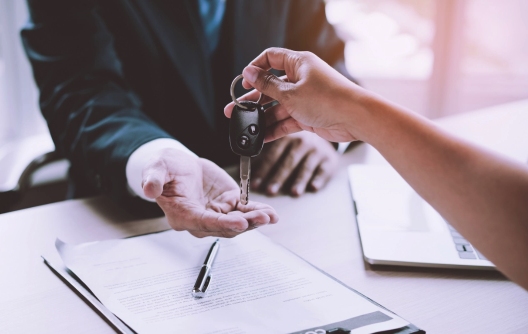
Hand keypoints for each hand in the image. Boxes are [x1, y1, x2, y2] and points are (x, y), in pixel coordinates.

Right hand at [141, 148, 278, 237]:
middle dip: (245, 224)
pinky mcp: (229, 205)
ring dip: (255, 220)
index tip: (239, 222)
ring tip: (270, 216)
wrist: (178, 165)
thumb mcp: (156, 168)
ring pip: (238, 222)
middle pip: (225, 227)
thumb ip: (153, 179)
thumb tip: (148, 189)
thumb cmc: (166, 169)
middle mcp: (201, 220)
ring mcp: (217, 214)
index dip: (222, 224)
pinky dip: (258, 212)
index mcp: (182, 215)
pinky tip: (271, 214)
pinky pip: (245, 211)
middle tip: (261, 218)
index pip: (203, 223)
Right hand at [224, 48, 371, 142]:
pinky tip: (262, 137)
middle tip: (234, 109)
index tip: (243, 82)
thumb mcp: (290, 93)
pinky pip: (286, 120)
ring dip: (262, 117)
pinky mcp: (308, 115)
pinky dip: (275, 128)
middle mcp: (301, 79)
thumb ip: (267, 85)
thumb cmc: (328, 99)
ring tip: (246, 127)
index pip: (271, 58)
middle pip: (270, 86)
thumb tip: (249, 73)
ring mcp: (304, 98)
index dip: (255, 69)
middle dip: (252, 99)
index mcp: (298, 64)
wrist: (355, 118)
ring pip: (277, 106)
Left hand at [251, 132, 338, 195]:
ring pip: (306, 167)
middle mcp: (303, 141)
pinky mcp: (330, 159)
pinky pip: (324, 170)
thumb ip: (269, 147)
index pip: (272, 155)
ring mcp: (317, 150)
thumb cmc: (299, 142)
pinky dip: (319, 179)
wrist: (327, 134)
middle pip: (288, 162)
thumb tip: (245, 158)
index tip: (255, 184)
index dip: (263, 170)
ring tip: (293, 193)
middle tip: (270, 191)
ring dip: (299, 180)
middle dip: (278, 177)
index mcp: (287, 136)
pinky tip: (313, 187)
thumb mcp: (285, 138)